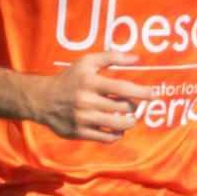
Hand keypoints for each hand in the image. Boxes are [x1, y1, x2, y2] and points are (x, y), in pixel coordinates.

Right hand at [32, 51, 152, 141]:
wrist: (42, 100)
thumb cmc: (70, 79)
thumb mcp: (87, 62)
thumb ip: (112, 57)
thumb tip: (137, 58)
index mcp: (90, 82)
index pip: (123, 88)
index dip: (142, 92)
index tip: (153, 95)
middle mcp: (86, 101)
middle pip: (123, 107)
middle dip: (134, 107)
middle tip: (134, 106)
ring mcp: (82, 119)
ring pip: (117, 124)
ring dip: (130, 122)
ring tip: (130, 118)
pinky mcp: (79, 133)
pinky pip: (106, 138)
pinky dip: (117, 134)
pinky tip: (118, 129)